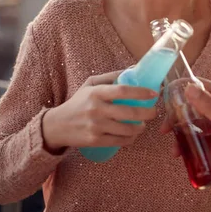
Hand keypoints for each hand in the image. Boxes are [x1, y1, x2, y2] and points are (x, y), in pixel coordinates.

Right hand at [42, 71, 157, 152]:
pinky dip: (130, 139)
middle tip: (153, 112)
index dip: (141, 92)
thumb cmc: (78, 102)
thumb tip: (132, 70)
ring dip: (140, 128)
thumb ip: (110, 77)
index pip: (123, 90)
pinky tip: (133, 135)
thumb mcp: (90, 85)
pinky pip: (119, 141)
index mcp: (96, 93)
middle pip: (129, 112)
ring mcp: (96, 126)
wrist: (56, 126)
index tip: (154, 93)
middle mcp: (96, 109)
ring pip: (127, 129)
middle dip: (147, 113)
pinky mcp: (95, 141)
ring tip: (143, 124)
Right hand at [160, 78, 210, 160]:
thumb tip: (189, 88)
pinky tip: (181, 154)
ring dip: (179, 134)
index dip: (182, 90)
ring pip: (191, 122)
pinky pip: (195, 135)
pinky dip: (186, 143)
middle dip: (176, 117)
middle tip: (166, 129)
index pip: (198, 85)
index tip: (167, 99)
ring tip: (175, 150)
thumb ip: (208, 105)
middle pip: (190, 105)